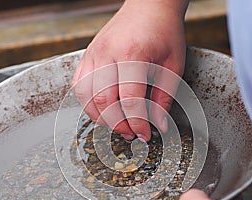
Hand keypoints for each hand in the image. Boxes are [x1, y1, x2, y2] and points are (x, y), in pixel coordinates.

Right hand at [73, 0, 187, 140]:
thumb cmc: (164, 33)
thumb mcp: (173, 66)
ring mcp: (94, 53)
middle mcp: (108, 53)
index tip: (145, 135)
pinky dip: (88, 101)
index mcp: (133, 54)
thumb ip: (164, 98)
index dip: (137, 123)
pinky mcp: (88, 54)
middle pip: (104, 101)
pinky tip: (103, 107)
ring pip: (86, 95)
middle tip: (131, 133)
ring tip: (117, 123)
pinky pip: (78, 84)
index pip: (130, 100)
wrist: (149, 6)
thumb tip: (159, 125)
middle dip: (118, 124)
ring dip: (100, 116)